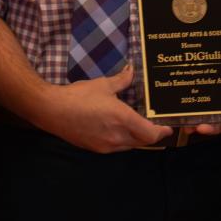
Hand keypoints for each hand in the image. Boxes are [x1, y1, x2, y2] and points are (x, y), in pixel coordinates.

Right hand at [35, 68, 172, 153]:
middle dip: (151, 134)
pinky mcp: (95, 148)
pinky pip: (117, 147)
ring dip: (136, 138)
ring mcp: (106, 145)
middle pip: (142, 142)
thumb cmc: (78, 96)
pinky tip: (119, 130)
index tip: (168, 126)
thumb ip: (122, 80)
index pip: (150, 134)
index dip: (162, 132)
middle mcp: (117, 136)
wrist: (52, 111)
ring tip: (138, 126)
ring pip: (130, 146)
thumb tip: (132, 71)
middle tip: (155, 124)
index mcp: (122, 119)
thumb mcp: (103, 85)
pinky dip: (123, 140)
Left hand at [195, 27, 220, 144]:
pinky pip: (193, 101)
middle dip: (210, 129)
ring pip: (203, 117)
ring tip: (187, 124)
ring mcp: (214, 101)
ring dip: (194, 122)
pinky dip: (185, 107)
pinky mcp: (202, 90)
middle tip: (201, 127)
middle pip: (219, 126)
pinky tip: (179, 108)